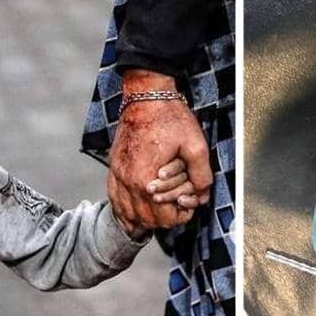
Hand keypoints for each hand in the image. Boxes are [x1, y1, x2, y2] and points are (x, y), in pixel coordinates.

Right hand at [108, 71, 211, 231]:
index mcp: (147, 180)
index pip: (163, 218)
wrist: (146, 95)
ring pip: (127, 213)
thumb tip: (202, 196)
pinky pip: (114, 199)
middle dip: (165, 218)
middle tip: (177, 207)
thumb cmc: (170, 118)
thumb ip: (202, 176)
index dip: (181, 216)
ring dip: (145, 217)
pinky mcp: (113, 167)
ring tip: (160, 209)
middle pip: (145, 220)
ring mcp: (117, 175)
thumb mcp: (196, 146)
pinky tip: (134, 211)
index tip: (188, 206)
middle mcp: (128, 182)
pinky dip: (124, 209)